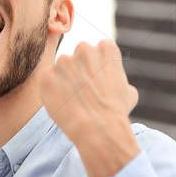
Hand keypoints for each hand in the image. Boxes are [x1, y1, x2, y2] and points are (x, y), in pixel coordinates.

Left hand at [39, 39, 140, 176]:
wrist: (99, 128)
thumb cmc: (116, 111)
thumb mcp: (128, 89)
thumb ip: (116, 76)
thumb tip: (111, 79)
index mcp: (106, 48)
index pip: (97, 50)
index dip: (96, 68)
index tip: (97, 82)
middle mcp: (84, 49)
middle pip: (76, 57)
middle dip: (78, 71)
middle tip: (83, 92)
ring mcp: (63, 61)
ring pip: (60, 69)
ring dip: (63, 81)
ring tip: (73, 100)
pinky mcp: (47, 76)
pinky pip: (47, 81)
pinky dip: (51, 92)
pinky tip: (62, 103)